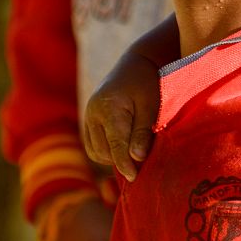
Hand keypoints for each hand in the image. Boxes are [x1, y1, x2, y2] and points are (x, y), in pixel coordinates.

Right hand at [81, 50, 160, 180]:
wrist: (136, 63)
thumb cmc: (148, 83)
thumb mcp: (151, 107)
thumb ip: (143, 132)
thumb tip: (136, 158)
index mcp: (109, 107)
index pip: (115, 144)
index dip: (124, 164)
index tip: (135, 178)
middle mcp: (93, 112)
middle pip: (104, 150)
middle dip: (120, 162)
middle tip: (140, 168)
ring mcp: (88, 115)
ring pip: (96, 151)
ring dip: (112, 158)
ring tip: (133, 158)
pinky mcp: (89, 119)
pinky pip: (93, 145)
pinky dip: (106, 152)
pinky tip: (122, 151)